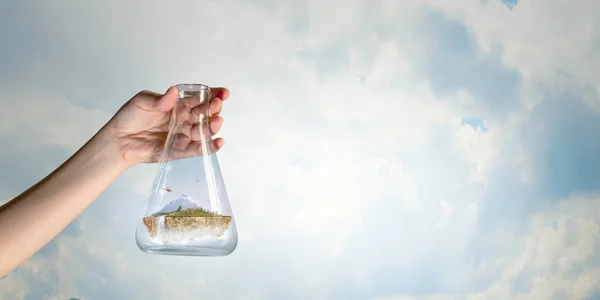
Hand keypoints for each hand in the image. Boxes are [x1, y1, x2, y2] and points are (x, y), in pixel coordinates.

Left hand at [106, 86, 229, 166]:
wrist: (118, 140)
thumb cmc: (130, 117)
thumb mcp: (143, 101)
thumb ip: (160, 99)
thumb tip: (173, 92)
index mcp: (178, 105)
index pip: (199, 98)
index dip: (213, 94)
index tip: (224, 93)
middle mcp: (185, 119)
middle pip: (205, 114)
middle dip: (214, 109)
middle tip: (217, 106)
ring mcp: (184, 135)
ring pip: (205, 131)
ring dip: (213, 126)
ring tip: (217, 121)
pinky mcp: (181, 151)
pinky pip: (199, 149)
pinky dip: (210, 147)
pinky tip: (219, 142)